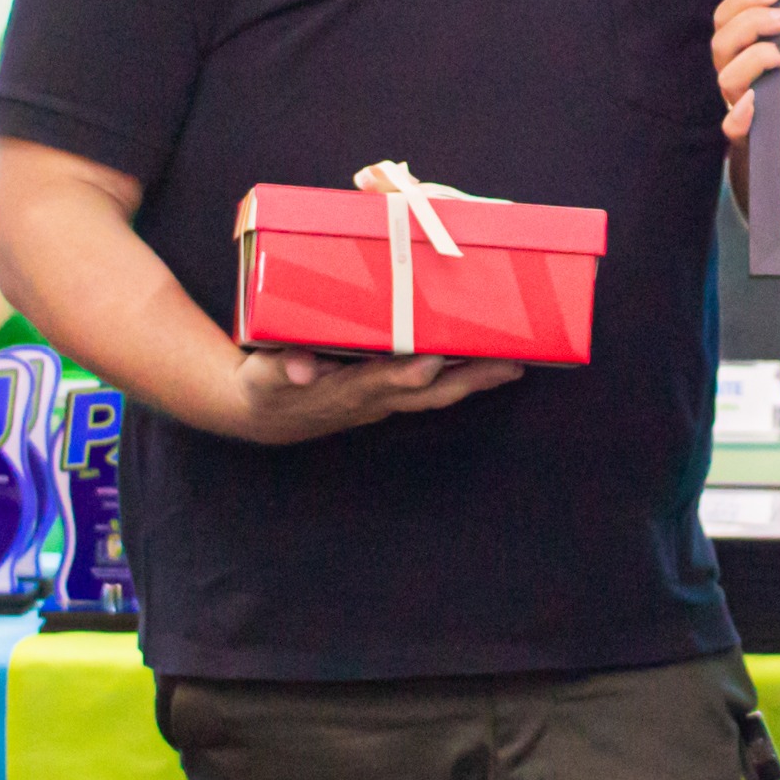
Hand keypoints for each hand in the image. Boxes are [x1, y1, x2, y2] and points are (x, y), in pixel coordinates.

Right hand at [214, 345, 523, 444]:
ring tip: (514, 365)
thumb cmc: (268, 386)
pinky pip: (434, 389)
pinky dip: (462, 379)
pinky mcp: (390, 395)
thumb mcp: (265, 376)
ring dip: (475, 382)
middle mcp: (373, 399)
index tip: (430, 363)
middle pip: (427, 392)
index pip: (379, 381)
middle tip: (506, 365)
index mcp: (343, 389)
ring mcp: (385, 400)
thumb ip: (282, 368)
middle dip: (466, 380)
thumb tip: (300, 367)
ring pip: (437, 393)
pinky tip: (491, 365)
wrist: (269, 416)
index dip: (404, 375)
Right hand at [713, 0, 779, 142]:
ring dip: (755, 58)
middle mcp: (731, 72)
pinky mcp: (742, 133)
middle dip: (755, 20)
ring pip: (727, 75)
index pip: (728, 14)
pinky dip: (741, 113)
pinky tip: (754, 103)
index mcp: (738, 50)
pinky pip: (731, 124)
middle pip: (723, 38)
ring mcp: (735, 101)